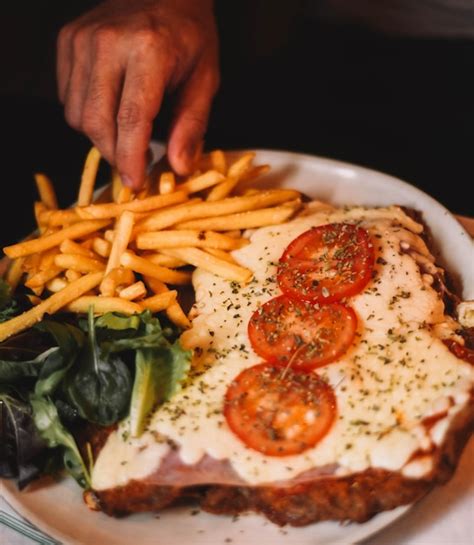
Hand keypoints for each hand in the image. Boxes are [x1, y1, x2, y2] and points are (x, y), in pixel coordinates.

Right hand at [57, 0, 218, 188]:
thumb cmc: (190, 38)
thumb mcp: (205, 80)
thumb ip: (191, 126)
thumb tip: (177, 168)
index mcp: (149, 49)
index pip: (131, 119)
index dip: (129, 158)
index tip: (134, 183)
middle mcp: (108, 41)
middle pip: (96, 122)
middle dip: (114, 153)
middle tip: (135, 162)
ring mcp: (82, 39)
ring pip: (77, 114)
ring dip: (101, 136)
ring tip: (127, 131)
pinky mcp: (67, 40)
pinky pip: (67, 97)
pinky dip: (87, 114)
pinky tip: (111, 106)